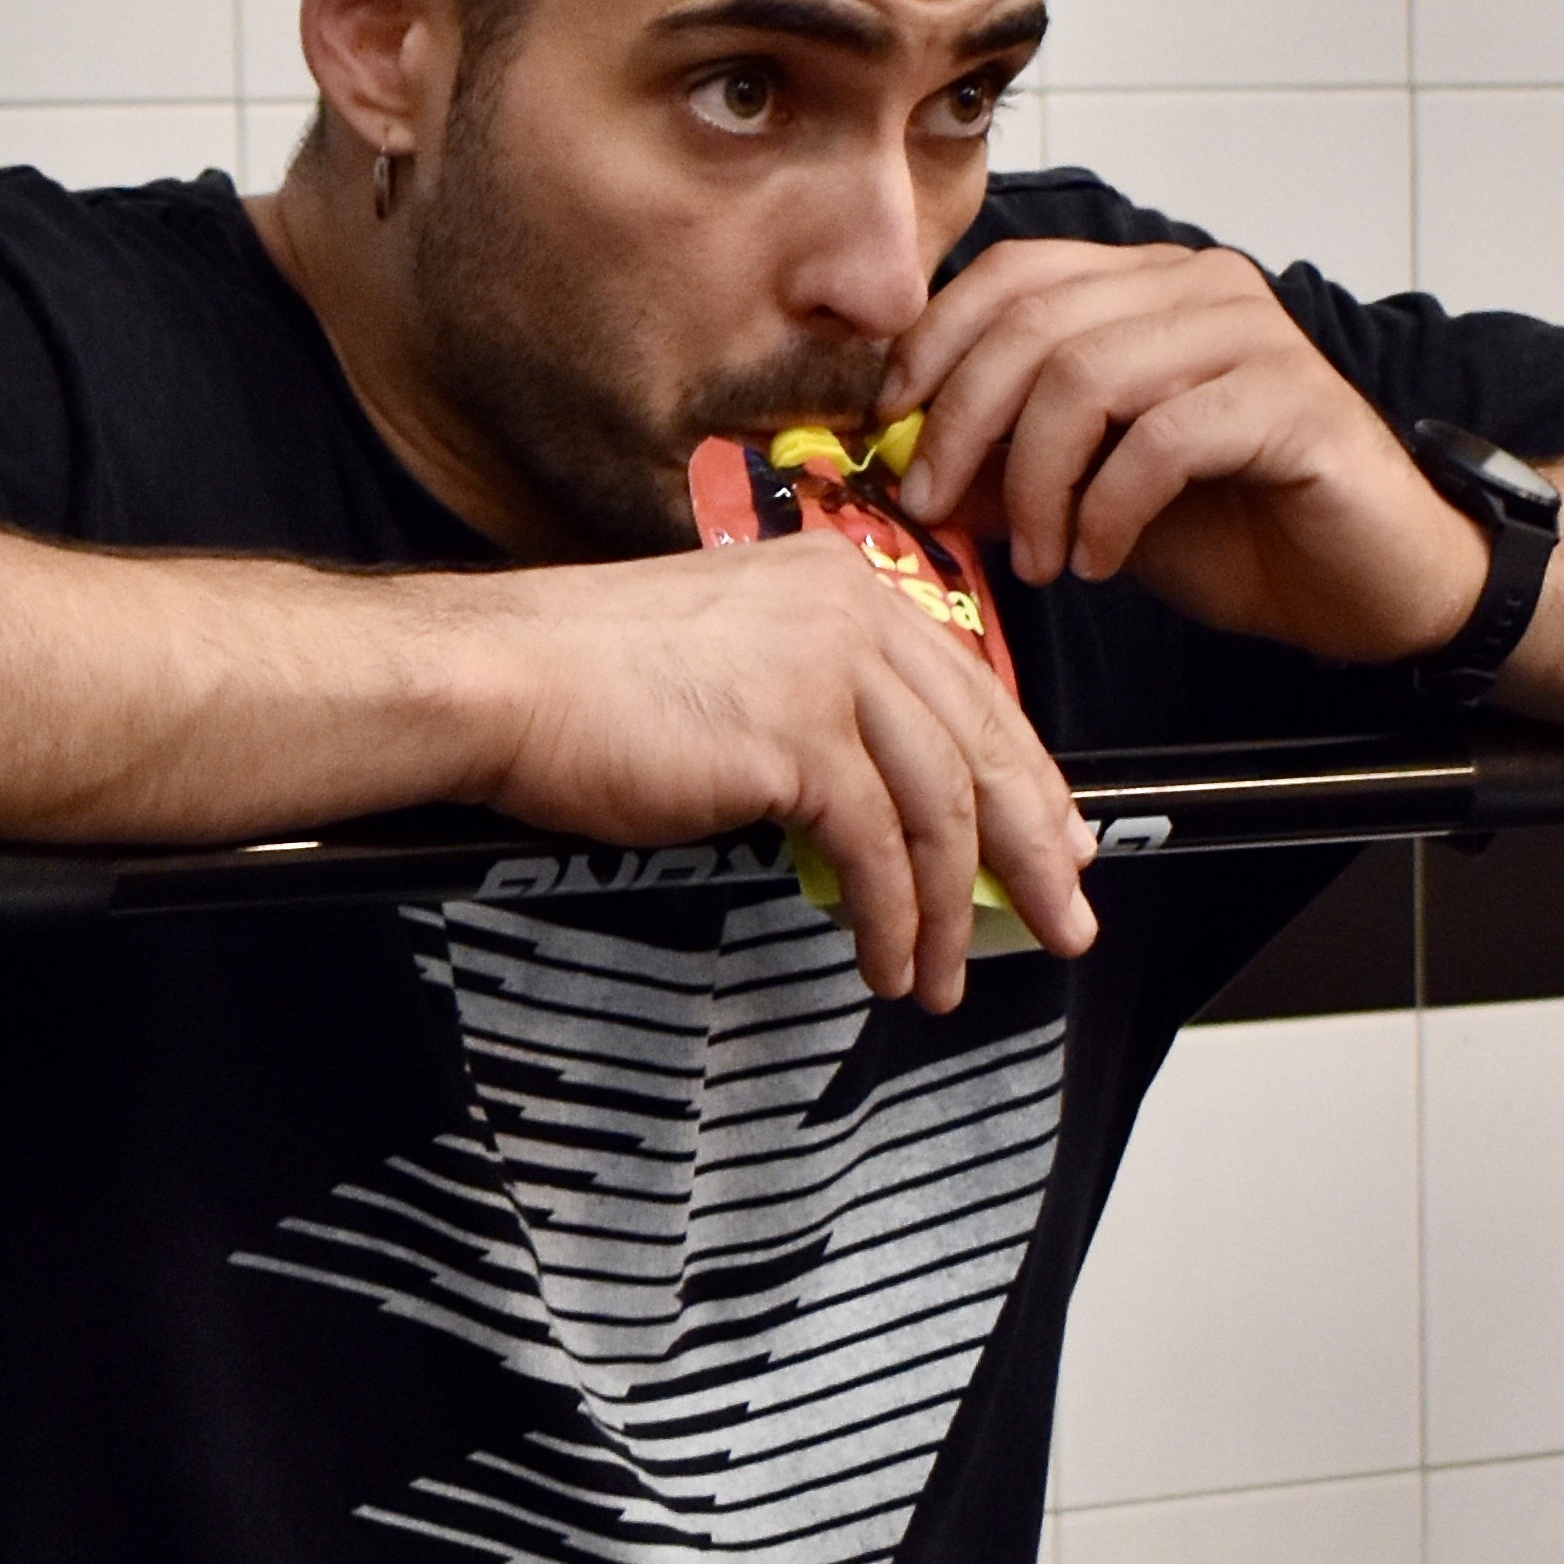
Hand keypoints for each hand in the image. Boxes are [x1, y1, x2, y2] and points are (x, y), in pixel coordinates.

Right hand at [453, 535, 1102, 1014]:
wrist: (500, 678)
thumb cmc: (585, 682)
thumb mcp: (731, 668)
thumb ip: (814, 711)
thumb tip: (878, 809)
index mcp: (837, 584)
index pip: (967, 688)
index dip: (1025, 776)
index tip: (1057, 843)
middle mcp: (848, 613)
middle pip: (981, 745)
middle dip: (1033, 849)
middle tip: (1063, 921)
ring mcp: (826, 671)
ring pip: (942, 807)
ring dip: (956, 910)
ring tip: (949, 978)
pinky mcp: (794, 740)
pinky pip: (878, 850)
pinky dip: (894, 921)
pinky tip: (887, 963)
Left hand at [892, 240, 1489, 664]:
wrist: (1368, 588)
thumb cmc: (1238, 532)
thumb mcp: (1092, 495)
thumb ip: (1012, 463)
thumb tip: (907, 461)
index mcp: (1148, 285)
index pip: (1014, 273)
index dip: (935, 343)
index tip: (890, 426)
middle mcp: (1200, 287)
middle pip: (1035, 322)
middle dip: (963, 422)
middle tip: (932, 506)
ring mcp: (1253, 336)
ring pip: (1088, 375)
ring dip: (1034, 479)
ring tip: (1034, 556)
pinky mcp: (1293, 401)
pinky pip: (1162, 439)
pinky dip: (1109, 507)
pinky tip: (1100, 558)